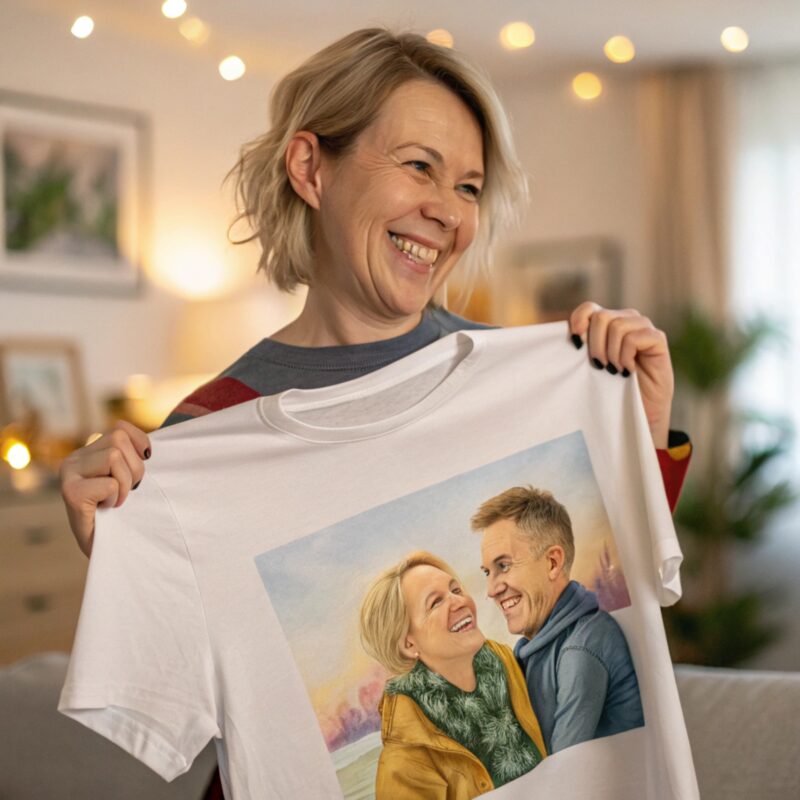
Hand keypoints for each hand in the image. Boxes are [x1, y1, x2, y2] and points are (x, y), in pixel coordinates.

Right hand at [59, 421, 150, 556]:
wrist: (109, 551)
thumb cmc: (124, 514)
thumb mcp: (131, 478)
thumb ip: (133, 456)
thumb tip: (151, 447)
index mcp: (88, 452)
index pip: (121, 428)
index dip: (140, 445)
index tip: (139, 471)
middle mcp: (73, 459)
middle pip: (119, 439)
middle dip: (134, 468)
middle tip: (128, 492)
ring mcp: (68, 474)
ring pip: (114, 456)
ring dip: (125, 484)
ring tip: (116, 501)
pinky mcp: (71, 492)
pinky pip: (109, 483)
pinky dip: (116, 498)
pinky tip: (106, 510)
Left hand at [569, 302, 673, 448]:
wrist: (639, 413)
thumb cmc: (612, 391)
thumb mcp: (590, 366)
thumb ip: (582, 347)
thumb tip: (564, 335)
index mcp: (607, 324)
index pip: (589, 308)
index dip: (579, 320)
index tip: (576, 343)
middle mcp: (626, 320)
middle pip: (601, 316)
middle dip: (595, 344)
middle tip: (599, 366)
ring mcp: (643, 328)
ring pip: (617, 326)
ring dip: (611, 353)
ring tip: (615, 371)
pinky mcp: (658, 339)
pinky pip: (634, 338)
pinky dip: (626, 356)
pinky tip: (628, 371)